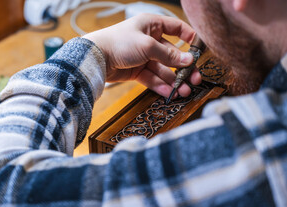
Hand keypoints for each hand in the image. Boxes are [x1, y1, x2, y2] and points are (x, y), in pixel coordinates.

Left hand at [83, 13, 201, 97]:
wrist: (96, 57)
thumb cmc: (119, 43)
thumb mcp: (147, 46)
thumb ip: (168, 54)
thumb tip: (188, 60)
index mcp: (152, 25)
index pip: (176, 28)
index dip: (189, 37)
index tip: (199, 49)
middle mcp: (149, 40)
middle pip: (171, 54)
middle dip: (183, 68)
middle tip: (195, 79)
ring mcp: (142, 56)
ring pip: (162, 69)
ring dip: (173, 80)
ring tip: (184, 91)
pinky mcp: (136, 70)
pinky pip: (152, 78)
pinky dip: (160, 85)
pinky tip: (169, 93)